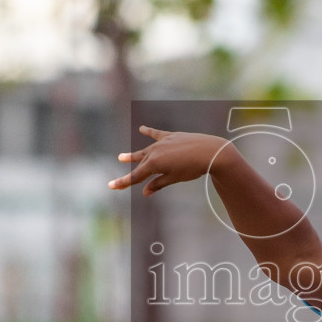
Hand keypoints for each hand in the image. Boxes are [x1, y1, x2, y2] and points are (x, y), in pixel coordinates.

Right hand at [107, 126, 233, 195]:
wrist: (209, 151)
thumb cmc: (192, 168)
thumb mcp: (174, 178)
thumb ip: (158, 184)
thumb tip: (145, 192)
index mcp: (154, 164)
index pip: (135, 176)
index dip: (123, 182)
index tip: (111, 186)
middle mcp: (154, 151)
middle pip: (139, 164)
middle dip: (128, 173)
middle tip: (115, 181)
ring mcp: (162, 142)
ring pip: (145, 151)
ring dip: (134, 155)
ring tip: (121, 157)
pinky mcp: (171, 136)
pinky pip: (156, 134)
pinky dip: (149, 131)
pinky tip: (142, 129)